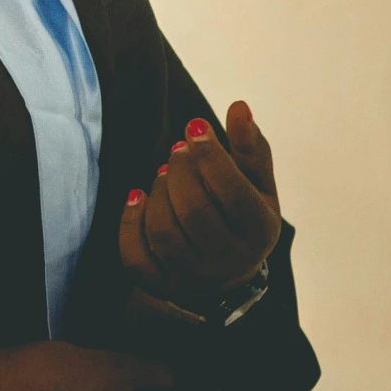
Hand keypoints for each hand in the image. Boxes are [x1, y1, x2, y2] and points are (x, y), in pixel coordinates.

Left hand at [121, 100, 280, 303]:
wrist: (225, 273)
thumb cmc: (240, 213)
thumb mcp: (256, 184)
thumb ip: (250, 146)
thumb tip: (239, 106)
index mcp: (260, 231)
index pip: (233, 192)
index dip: (210, 154)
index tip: (193, 126)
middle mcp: (229, 260)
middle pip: (194, 210)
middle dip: (180, 171)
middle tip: (175, 150)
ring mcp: (193, 277)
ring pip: (164, 231)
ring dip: (158, 191)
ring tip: (163, 174)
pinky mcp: (160, 285)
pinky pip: (135, 254)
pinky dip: (129, 220)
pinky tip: (137, 196)